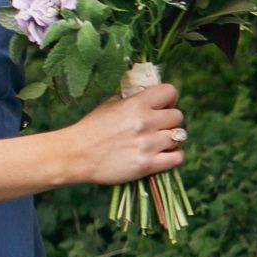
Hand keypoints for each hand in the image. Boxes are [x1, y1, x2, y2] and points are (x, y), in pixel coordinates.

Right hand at [63, 83, 184, 185]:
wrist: (75, 155)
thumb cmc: (91, 128)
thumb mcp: (109, 104)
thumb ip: (132, 98)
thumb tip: (149, 91)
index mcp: (135, 104)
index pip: (170, 91)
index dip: (169, 99)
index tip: (162, 105)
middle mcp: (145, 122)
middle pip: (178, 116)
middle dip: (170, 120)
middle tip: (158, 126)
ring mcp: (148, 144)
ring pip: (180, 137)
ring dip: (171, 139)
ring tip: (159, 141)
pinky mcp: (147, 165)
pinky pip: (178, 158)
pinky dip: (174, 156)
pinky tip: (163, 154)